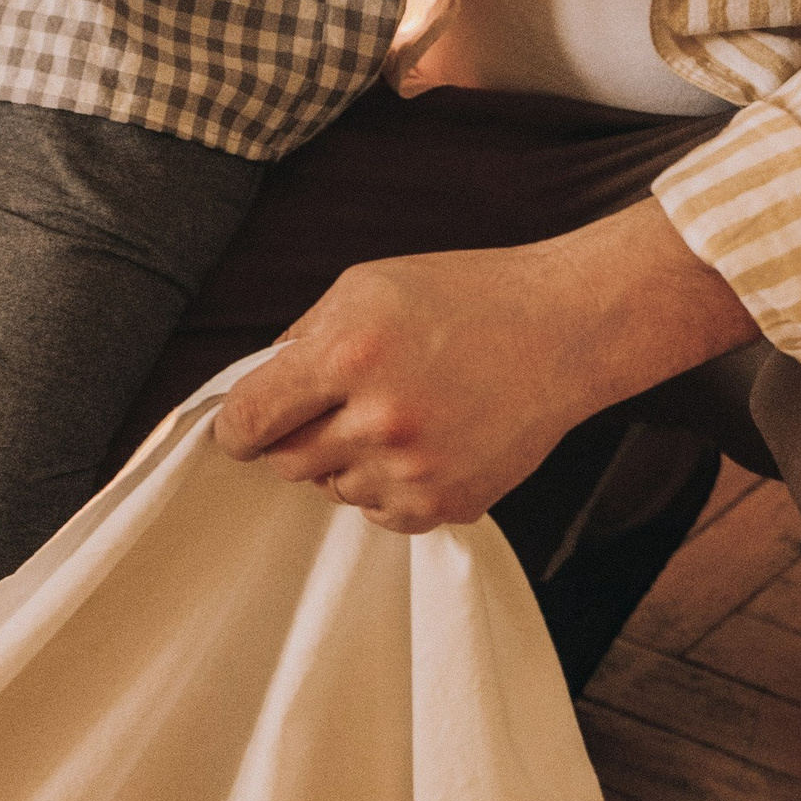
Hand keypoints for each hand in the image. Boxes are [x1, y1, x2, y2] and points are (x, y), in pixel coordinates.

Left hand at [212, 200, 757, 529]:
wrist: (563, 330)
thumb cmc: (464, 297)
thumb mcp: (367, 286)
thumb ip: (304, 338)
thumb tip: (257, 388)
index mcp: (349, 354)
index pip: (250, 420)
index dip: (238, 428)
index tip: (243, 428)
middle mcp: (378, 419)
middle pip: (286, 464)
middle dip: (291, 440)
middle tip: (327, 410)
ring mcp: (415, 470)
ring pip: (333, 489)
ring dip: (345, 460)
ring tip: (396, 413)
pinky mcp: (446, 503)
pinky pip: (380, 514)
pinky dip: (386, 486)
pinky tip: (422, 442)